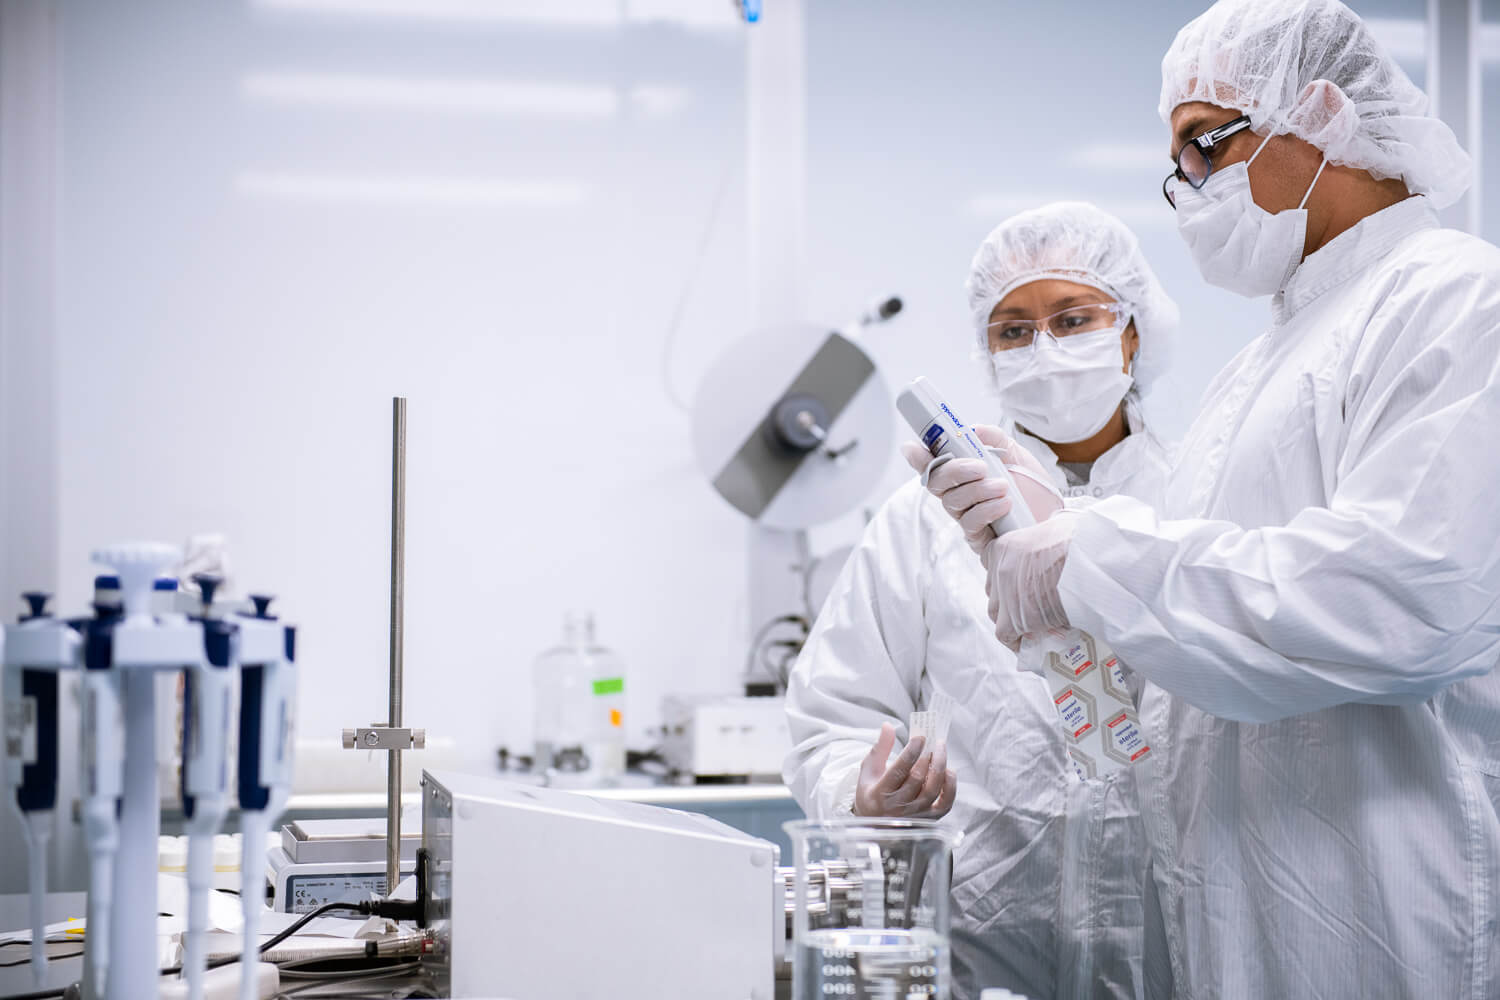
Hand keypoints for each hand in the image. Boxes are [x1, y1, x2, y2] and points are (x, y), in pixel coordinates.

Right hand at [852, 723, 957, 818]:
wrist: (876, 826)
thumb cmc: (871, 794)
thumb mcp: (869, 770)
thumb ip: (880, 748)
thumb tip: (888, 726)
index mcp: (880, 793)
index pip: (899, 770)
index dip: (911, 751)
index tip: (920, 736)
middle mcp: (898, 806)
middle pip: (918, 778)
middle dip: (928, 756)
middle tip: (934, 741)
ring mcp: (915, 814)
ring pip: (932, 789)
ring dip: (940, 767)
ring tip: (941, 750)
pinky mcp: (929, 819)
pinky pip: (945, 804)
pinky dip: (950, 787)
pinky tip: (949, 771)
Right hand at [901, 424, 1059, 555]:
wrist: (1058, 521)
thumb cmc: (1034, 491)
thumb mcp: (1018, 455)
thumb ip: (994, 439)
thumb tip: (972, 429)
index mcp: (964, 474)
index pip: (933, 464)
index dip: (918, 457)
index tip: (912, 447)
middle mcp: (960, 495)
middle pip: (936, 483)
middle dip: (954, 471)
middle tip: (980, 466)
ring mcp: (966, 518)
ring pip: (951, 502)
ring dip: (977, 490)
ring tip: (1003, 486)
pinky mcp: (977, 539)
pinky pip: (969, 523)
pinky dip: (986, 509)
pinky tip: (1005, 504)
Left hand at [984, 513, 1077, 650]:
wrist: (1089, 559)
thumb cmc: (1082, 541)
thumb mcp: (1055, 529)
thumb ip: (1045, 540)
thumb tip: (1056, 546)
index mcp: (1005, 545)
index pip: (990, 562)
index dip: (1003, 577)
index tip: (1016, 584)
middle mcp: (999, 570)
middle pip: (993, 591)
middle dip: (1006, 602)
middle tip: (1027, 608)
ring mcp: (1005, 595)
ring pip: (997, 615)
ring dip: (1011, 622)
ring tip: (1031, 628)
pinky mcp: (1015, 618)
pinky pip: (1006, 635)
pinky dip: (1016, 642)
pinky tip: (1031, 644)